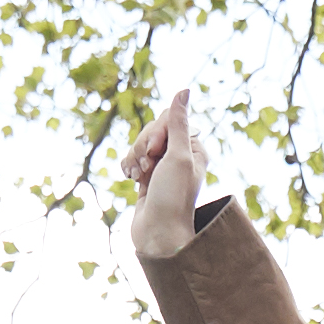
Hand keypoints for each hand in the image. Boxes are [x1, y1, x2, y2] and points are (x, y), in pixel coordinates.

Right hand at [126, 92, 208, 261]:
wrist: (157, 234)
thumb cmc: (172, 198)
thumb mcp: (178, 155)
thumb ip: (178, 122)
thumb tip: (184, 89)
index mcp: (194, 149)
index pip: (169, 120)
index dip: (157, 131)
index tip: (156, 151)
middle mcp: (181, 157)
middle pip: (152, 130)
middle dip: (143, 145)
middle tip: (147, 166)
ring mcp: (163, 167)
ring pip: (140, 144)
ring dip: (135, 157)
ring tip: (139, 176)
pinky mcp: (147, 178)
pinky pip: (132, 159)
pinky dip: (128, 166)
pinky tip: (130, 179)